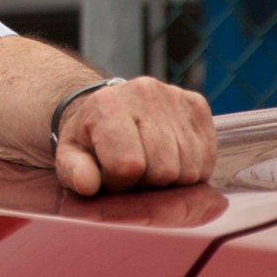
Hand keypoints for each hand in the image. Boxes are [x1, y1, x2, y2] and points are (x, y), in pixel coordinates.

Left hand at [54, 76, 215, 195]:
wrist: (109, 107)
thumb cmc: (90, 138)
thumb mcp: (70, 155)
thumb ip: (73, 171)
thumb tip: (86, 183)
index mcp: (106, 105)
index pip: (128, 164)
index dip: (120, 182)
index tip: (111, 176)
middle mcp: (143, 93)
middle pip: (163, 169)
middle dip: (147, 182)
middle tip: (132, 171)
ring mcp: (174, 97)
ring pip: (189, 169)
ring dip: (171, 179)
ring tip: (150, 164)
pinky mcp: (198, 105)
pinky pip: (207, 160)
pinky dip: (191, 169)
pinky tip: (170, 158)